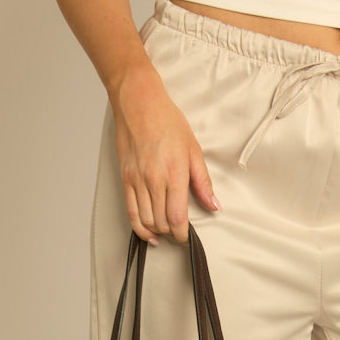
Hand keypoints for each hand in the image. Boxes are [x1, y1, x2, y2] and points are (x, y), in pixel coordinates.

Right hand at [110, 64, 220, 244]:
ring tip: (166, 231)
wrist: (138, 102)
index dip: (183, 234)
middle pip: (162, 223)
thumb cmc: (166, 120)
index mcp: (174, 174)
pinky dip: (139, 228)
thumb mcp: (193, 149)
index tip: (188, 237)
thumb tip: (214, 204)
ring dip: (158, 231)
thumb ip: (203, 181)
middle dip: (172, 233)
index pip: (177, 218)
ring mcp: (137, 181)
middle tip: (180, 232)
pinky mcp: (126, 179)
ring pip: (147, 221)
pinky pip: (131, 212)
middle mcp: (154, 180)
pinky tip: (148, 233)